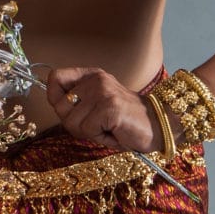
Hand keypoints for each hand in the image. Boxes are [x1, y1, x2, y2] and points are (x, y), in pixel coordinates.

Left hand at [46, 67, 160, 152]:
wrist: (159, 126)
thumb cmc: (125, 122)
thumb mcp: (98, 106)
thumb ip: (77, 103)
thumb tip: (55, 104)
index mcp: (92, 75)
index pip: (55, 78)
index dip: (55, 98)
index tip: (70, 111)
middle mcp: (95, 79)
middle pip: (60, 106)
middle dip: (74, 124)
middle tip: (96, 126)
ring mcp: (102, 91)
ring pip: (72, 122)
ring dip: (89, 133)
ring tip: (108, 128)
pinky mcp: (109, 106)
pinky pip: (87, 129)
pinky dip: (100, 137)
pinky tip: (115, 131)